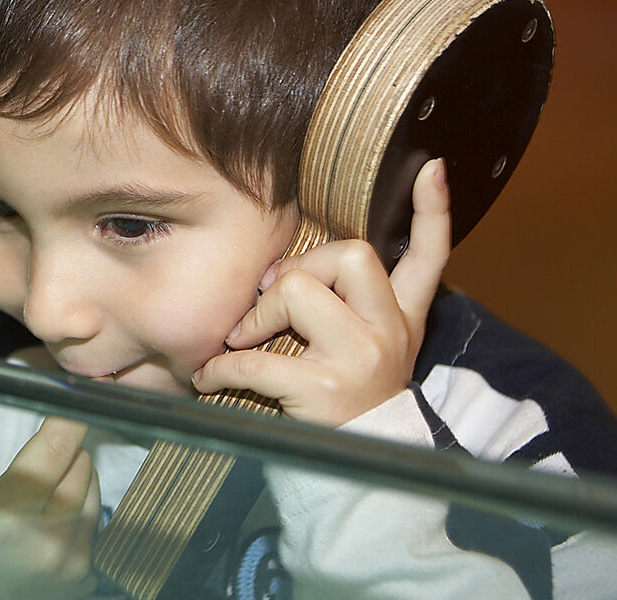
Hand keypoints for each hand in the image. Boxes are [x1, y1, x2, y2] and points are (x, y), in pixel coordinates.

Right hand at [0, 394, 99, 599]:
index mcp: (8, 518)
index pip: (57, 448)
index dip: (63, 418)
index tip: (59, 399)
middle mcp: (47, 545)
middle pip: (80, 465)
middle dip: (61, 448)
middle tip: (31, 454)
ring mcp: (68, 566)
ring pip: (93, 489)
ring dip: (74, 475)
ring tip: (37, 482)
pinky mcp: (81, 578)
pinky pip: (95, 522)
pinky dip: (79, 506)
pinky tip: (48, 509)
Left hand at [191, 158, 451, 425]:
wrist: (360, 476)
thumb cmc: (346, 399)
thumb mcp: (367, 349)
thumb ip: (345, 304)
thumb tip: (279, 267)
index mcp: (402, 318)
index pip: (430, 256)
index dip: (433, 211)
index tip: (430, 167)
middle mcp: (390, 332)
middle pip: (351, 255)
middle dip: (302, 268)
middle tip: (275, 300)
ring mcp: (361, 360)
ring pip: (300, 291)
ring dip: (259, 313)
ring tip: (243, 339)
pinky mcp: (325, 390)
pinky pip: (256, 358)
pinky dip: (222, 367)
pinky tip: (210, 378)